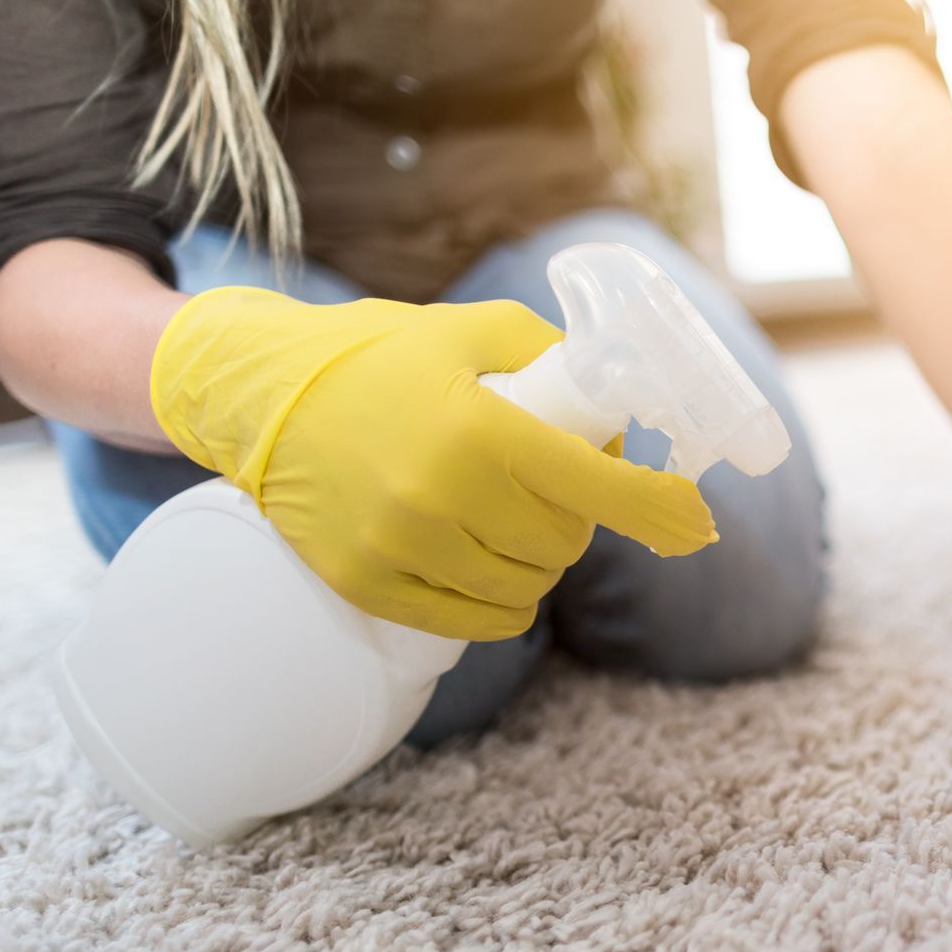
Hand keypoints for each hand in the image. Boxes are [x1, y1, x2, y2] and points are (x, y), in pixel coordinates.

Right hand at [151, 287, 716, 639]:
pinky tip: (501, 581)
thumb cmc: (376, 354)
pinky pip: (470, 620)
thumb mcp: (472, 330)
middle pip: (562, 544)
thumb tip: (619, 410)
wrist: (257, 390)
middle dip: (577, 524)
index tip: (694, 522)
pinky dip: (502, 607)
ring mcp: (399, 544)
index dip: (659, 509)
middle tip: (558, 496)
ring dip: (540, 567)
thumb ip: (552, 355)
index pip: (598, 487)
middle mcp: (441, 493)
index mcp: (479, 428)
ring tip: (519, 530)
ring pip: (522, 589)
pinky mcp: (365, 581)